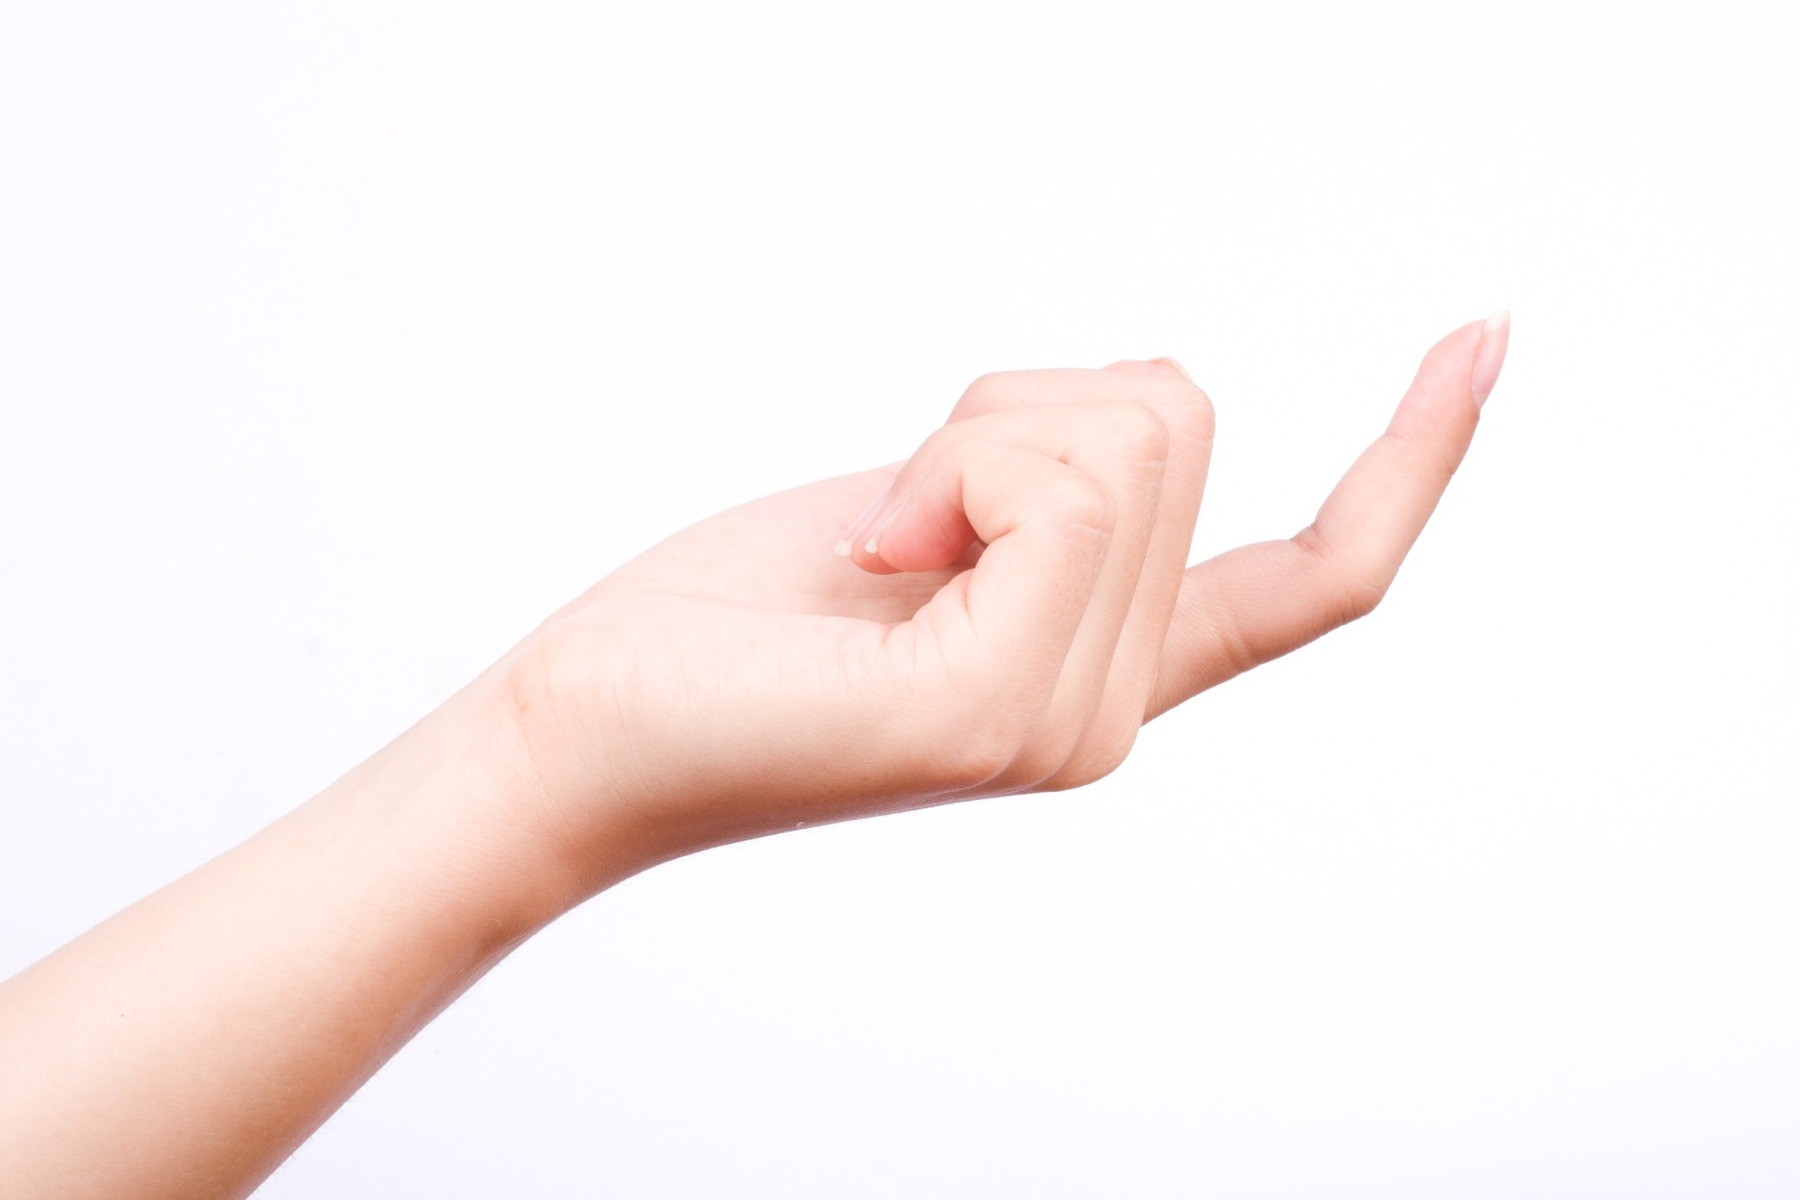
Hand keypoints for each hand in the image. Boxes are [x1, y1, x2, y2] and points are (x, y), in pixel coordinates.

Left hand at [498, 315, 1508, 892]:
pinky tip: (867, 550)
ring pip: (1124, 433)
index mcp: (1106, 666)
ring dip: (975, 428)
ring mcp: (1068, 724)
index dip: (1415, 455)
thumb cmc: (738, 621)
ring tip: (877, 533)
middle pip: (1178, 419)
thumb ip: (1053, 484)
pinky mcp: (997, 711)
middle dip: (1020, 398)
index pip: (1316, 576)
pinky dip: (950, 464)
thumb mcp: (927, 515)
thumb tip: (1138, 399)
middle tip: (900, 500)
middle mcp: (1114, 710)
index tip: (1484, 340)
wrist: (592, 731)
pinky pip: (1053, 484)